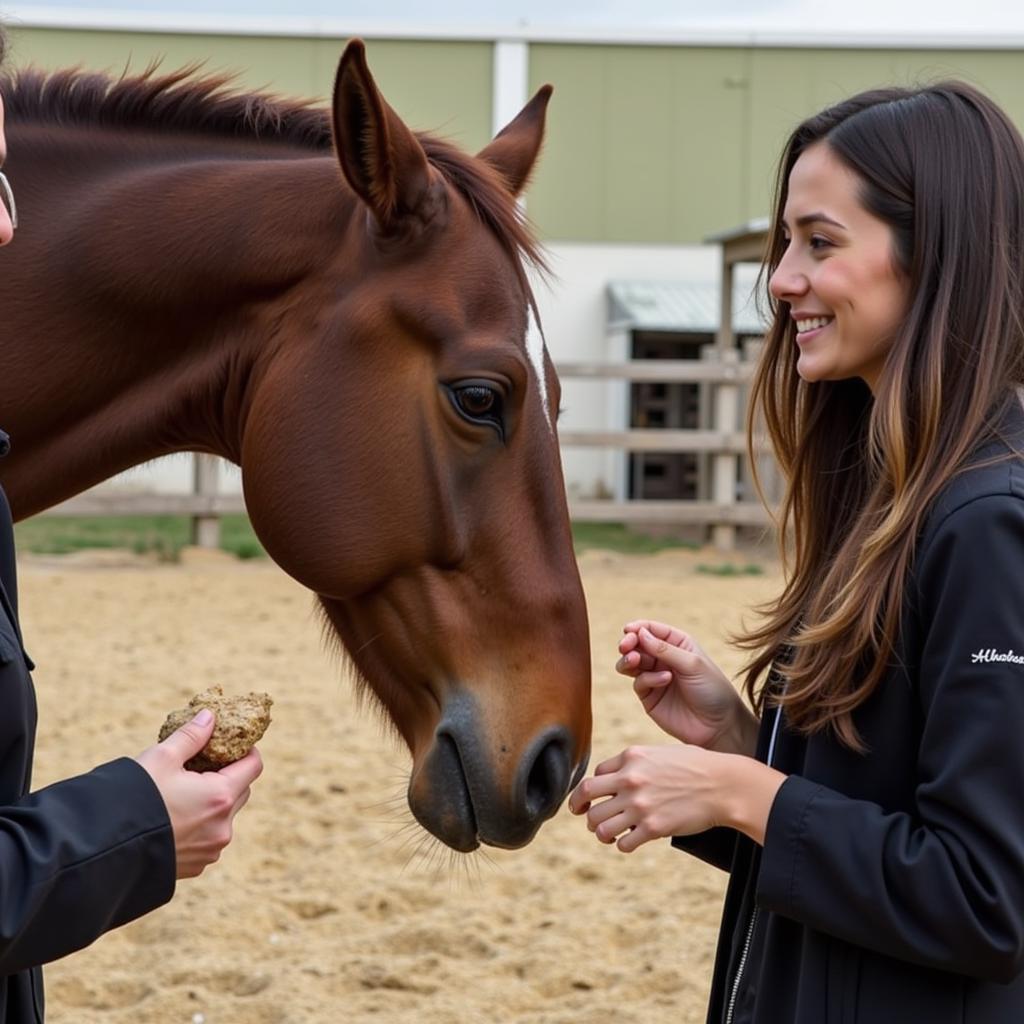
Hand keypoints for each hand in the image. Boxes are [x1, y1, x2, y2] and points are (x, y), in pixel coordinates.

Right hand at [136, 709, 262, 878]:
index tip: (231, 744)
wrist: (104, 851)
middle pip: (241, 791)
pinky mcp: (196, 866)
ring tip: (184, 793)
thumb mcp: (162, 758)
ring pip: (225, 817)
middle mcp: (222, 827)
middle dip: (228, 776)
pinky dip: (200, 826)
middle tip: (204, 765)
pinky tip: (174, 818)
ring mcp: (210, 850)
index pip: (253, 766)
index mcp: (221, 796)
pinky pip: (208, 839)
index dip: (246, 751)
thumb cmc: (134, 799)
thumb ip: (191, 735)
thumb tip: (210, 716)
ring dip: (213, 803)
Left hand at [568, 744, 785, 850]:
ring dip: (600, 832)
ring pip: (598, 824)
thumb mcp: (661, 753)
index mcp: (631, 757)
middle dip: (581, 808)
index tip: (595, 798)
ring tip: (608, 834)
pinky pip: (622, 844)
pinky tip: (629, 842)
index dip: (594, 788)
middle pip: (586, 796)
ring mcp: (639, 805)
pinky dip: (622, 845)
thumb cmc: (697, 766)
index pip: (595, 774)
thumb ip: (637, 762)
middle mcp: (630, 779)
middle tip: (583, 816)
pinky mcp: (652, 828)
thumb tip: (617, 775)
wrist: (723, 785)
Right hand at [618, 620, 756, 753]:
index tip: (628, 630)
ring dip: (628, 659)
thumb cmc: (713, 690)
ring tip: (634, 660)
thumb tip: (640, 633)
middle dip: (629, 643)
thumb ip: (664, 649)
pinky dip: (647, 679)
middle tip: (625, 646)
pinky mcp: (649, 697)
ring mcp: (655, 678)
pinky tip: (664, 680)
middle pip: (637, 645)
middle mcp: (664, 659)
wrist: (719, 725)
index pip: (652, 630)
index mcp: (678, 644)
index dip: (638, 628)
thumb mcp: (692, 664)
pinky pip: (639, 683)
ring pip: (631, 663)